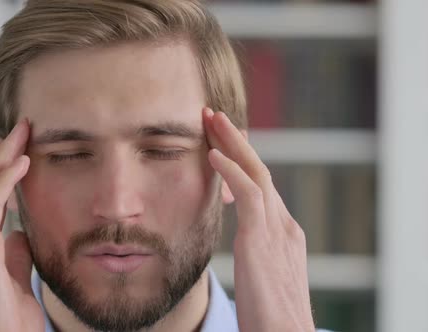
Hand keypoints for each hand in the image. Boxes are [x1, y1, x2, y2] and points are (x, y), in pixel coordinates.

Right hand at [0, 119, 43, 331]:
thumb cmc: (9, 321)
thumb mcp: (17, 279)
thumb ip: (16, 254)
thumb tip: (20, 231)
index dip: (4, 171)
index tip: (24, 148)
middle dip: (2, 154)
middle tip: (23, 127)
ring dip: (3, 157)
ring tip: (23, 133)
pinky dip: (4, 180)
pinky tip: (21, 162)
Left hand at [202, 108, 314, 331]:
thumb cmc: (270, 316)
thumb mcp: (261, 275)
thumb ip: (253, 251)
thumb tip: (240, 242)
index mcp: (282, 234)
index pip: (261, 186)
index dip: (241, 160)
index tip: (220, 141)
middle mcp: (284, 225)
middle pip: (259, 170)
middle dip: (236, 140)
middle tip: (213, 116)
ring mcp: (277, 231)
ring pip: (256, 173)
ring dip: (232, 143)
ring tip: (211, 120)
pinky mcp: (263, 241)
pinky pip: (249, 195)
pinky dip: (231, 171)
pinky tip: (212, 154)